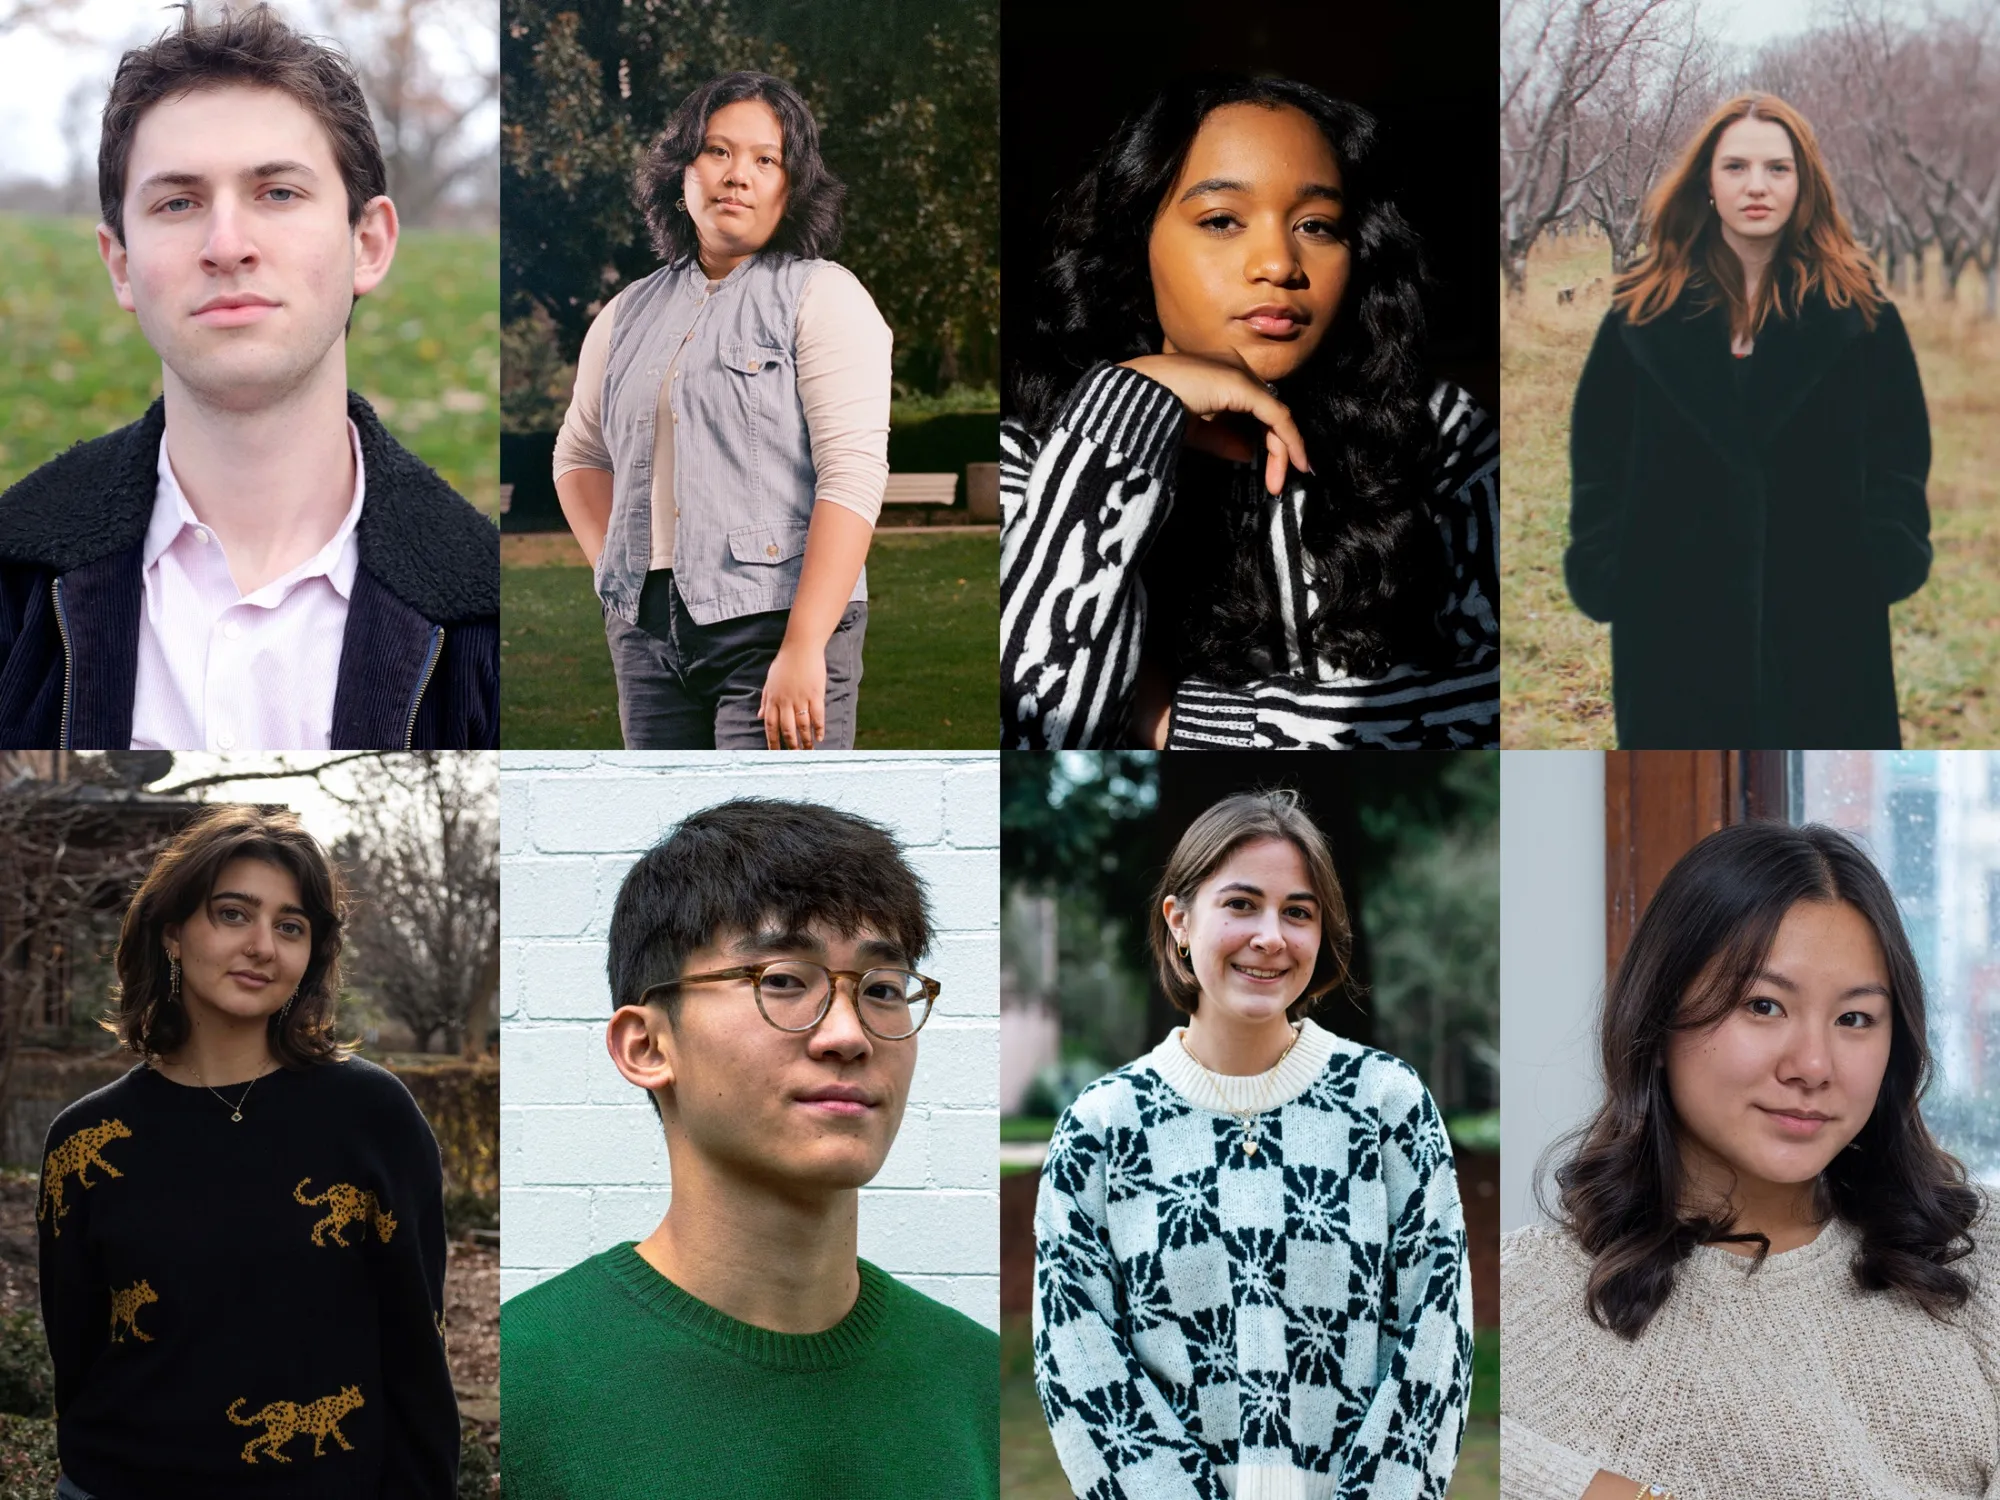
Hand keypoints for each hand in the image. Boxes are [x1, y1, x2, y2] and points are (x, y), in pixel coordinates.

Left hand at [759, 640, 825, 749]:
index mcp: (773, 699)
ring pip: (803, 725)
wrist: (800, 648)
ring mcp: (801, 698)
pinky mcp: (815, 694)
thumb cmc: (784, 663)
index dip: (772, 741)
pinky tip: (820, 737)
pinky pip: (817, 715)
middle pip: (787, 729)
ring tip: (809, 751)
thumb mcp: (769, 681)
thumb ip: (765, 700)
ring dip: (805, 740)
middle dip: (790, 745)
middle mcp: (785, 701)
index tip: (774, 754)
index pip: (771, 726)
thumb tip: (760, 716)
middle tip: (794, 756)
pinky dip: (819, 728)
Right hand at [1119, 352, 1311, 495]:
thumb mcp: (1192, 430)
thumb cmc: (1151, 412)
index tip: (1268, 470)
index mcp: (1217, 372)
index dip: (1263, 437)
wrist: (1135, 399)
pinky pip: (1277, 416)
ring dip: (1281, 450)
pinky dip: (1289, 440)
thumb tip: (1248, 453)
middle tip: (1275, 482)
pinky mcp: (1244, 386)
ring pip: (1274, 415)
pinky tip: (1293, 462)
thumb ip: (1221, 440)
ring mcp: (1239, 374)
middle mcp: (1233, 366)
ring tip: (1277, 482)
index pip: (1252, 406)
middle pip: (1267, 410)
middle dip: (1276, 448)